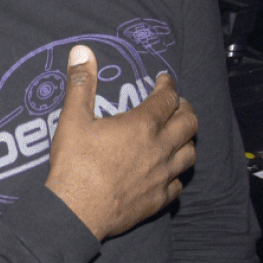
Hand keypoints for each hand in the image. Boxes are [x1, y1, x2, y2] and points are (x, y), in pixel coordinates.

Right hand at [45, 44, 197, 240]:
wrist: (77, 211)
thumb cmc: (75, 164)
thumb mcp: (72, 119)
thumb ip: (81, 83)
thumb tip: (82, 51)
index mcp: (141, 126)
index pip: (167, 99)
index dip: (168, 86)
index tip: (164, 80)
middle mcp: (159, 149)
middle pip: (189, 123)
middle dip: (185, 109)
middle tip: (175, 104)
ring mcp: (162, 176)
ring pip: (190, 153)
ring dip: (186, 139)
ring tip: (176, 134)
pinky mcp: (159, 199)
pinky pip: (179, 183)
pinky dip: (176, 172)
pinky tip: (166, 171)